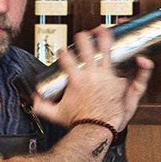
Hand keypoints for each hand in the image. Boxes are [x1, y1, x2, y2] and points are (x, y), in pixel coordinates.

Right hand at [33, 26, 152, 132]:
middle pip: (86, 46)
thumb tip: (34, 100)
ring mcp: (106, 77)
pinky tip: (126, 51)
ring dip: (104, 37)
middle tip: (83, 35)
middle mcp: (91, 74)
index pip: (66, 57)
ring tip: (102, 30)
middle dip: (83, 37)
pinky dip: (126, 60)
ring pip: (106, 49)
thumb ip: (43, 107)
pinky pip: (124, 68)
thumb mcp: (56, 115)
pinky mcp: (119, 82)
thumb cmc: (78, 123)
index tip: (63, 52)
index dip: (63, 52)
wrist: (97, 131)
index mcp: (75, 79)